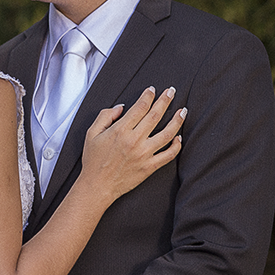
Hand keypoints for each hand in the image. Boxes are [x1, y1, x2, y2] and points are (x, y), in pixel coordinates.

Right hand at [81, 86, 185, 200]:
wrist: (97, 185)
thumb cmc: (93, 160)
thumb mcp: (91, 133)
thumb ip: (105, 116)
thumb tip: (121, 107)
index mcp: (120, 130)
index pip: (139, 108)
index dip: (147, 96)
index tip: (152, 89)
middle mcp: (134, 140)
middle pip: (155, 116)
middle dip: (165, 101)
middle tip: (171, 91)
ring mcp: (144, 154)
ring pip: (167, 133)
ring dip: (177, 121)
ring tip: (183, 111)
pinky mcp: (149, 167)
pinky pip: (168, 155)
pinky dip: (176, 146)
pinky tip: (179, 138)